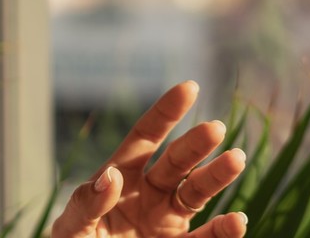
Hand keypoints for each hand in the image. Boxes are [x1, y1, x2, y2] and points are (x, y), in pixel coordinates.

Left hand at [52, 82, 247, 237]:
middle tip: (215, 128)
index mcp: (122, 176)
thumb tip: (111, 176)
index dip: (166, 113)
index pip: (146, 137)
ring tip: (236, 159)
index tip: (189, 87)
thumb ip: (87, 202)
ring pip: (197, 192)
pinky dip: (223, 232)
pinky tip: (237, 222)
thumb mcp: (72, 226)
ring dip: (217, 176)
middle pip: (177, 161)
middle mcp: (150, 193)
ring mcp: (166, 220)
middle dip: (196, 144)